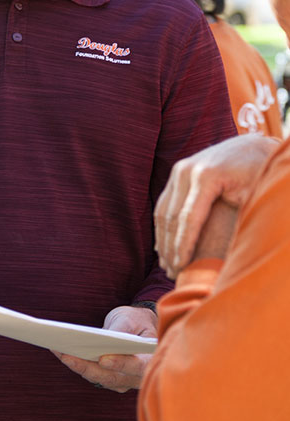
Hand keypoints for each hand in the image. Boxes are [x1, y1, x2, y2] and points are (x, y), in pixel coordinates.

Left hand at [54, 306, 156, 392]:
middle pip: (111, 377)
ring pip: (98, 378)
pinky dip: (76, 364)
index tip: (103, 359)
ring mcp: (121, 381)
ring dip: (77, 366)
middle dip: (87, 367)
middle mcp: (136, 377)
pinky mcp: (107, 378)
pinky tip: (60, 351)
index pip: (137, 367)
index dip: (120, 364)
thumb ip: (122, 330)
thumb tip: (108, 339)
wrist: (138, 328)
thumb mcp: (131, 320)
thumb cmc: (136, 321)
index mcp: (149, 360)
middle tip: (67, 355)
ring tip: (59, 351)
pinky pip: (91, 374)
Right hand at [154, 134, 277, 278]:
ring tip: (167, 265)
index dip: (183, 245)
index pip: (188, 218)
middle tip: (172, 273)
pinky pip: (163, 204)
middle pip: (170, 217)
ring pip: (162, 211)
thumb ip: (237, 218)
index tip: (181, 268)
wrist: (250, 147)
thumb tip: (226, 252)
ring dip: (163, 240)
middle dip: (170, 247)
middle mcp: (186, 170)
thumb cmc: (258, 174)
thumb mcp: (253, 195)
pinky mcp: (176, 174)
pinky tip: (164, 247)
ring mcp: (178, 170)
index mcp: (205, 176)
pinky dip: (162, 227)